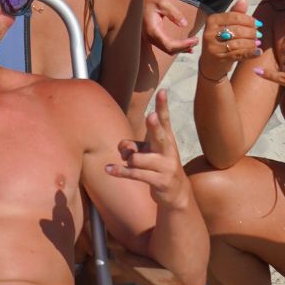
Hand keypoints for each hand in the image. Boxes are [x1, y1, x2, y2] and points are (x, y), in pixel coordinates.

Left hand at [107, 91, 189, 206]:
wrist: (177, 192)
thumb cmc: (158, 164)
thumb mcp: (148, 151)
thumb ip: (133, 145)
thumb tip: (124, 149)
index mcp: (167, 139)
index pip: (165, 119)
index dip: (163, 106)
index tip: (163, 91)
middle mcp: (168, 151)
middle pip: (159, 135)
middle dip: (154, 126)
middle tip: (151, 117)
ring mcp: (165, 167)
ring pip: (136, 158)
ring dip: (128, 160)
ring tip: (130, 163)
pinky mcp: (159, 181)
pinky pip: (134, 174)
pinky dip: (119, 171)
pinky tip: (108, 169)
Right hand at [142, 0, 197, 55]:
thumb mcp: (162, 3)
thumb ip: (174, 14)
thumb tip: (184, 24)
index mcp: (152, 31)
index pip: (170, 45)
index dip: (183, 45)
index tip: (195, 39)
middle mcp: (150, 37)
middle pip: (169, 50)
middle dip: (184, 47)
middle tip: (196, 40)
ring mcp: (150, 38)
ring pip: (167, 49)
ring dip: (180, 49)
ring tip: (193, 44)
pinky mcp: (153, 36)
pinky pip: (165, 46)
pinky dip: (176, 47)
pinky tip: (186, 46)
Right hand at [198, 0, 261, 80]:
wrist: (210, 64)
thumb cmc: (221, 41)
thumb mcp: (226, 26)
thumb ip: (235, 14)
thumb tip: (244, 0)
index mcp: (212, 20)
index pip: (234, 17)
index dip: (249, 20)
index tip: (258, 24)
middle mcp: (209, 32)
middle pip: (237, 30)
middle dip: (252, 32)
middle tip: (259, 35)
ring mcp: (212, 45)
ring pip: (238, 42)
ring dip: (252, 43)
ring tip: (258, 43)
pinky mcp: (217, 58)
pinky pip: (238, 54)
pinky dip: (251, 52)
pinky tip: (258, 51)